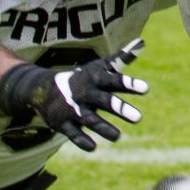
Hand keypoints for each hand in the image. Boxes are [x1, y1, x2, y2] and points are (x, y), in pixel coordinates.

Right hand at [0, 40, 147, 152]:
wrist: (43, 88)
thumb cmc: (81, 77)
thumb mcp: (99, 67)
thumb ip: (121, 58)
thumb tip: (142, 42)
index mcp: (95, 79)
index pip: (114, 80)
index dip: (129, 84)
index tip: (146, 89)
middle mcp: (85, 93)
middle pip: (104, 101)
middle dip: (120, 108)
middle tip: (139, 118)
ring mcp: (72, 108)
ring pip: (90, 119)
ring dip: (104, 128)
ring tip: (118, 136)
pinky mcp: (62, 123)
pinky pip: (72, 134)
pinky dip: (81, 141)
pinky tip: (93, 147)